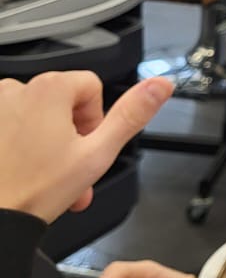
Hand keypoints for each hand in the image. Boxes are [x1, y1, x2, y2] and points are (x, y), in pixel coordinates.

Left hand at [0, 74, 172, 223]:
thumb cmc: (35, 191)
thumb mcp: (98, 154)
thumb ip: (131, 115)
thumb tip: (159, 86)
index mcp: (50, 89)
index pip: (91, 88)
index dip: (96, 121)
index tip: (85, 147)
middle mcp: (17, 90)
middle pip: (64, 102)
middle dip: (72, 136)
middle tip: (69, 168)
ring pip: (38, 114)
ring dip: (47, 140)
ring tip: (46, 173)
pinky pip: (12, 123)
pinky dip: (21, 143)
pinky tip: (24, 170)